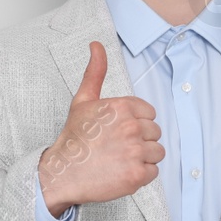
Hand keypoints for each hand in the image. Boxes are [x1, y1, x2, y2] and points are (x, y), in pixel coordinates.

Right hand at [38, 41, 163, 215]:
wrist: (62, 173)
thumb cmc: (74, 138)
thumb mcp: (83, 101)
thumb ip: (95, 73)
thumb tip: (96, 45)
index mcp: (122, 107)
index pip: (150, 114)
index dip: (136, 123)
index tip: (118, 131)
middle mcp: (131, 127)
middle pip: (155, 132)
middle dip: (140, 140)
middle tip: (117, 147)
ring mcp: (135, 152)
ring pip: (157, 152)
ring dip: (143, 158)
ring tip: (121, 159)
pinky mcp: (137, 174)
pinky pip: (154, 171)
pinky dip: (141, 175)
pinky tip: (122, 172)